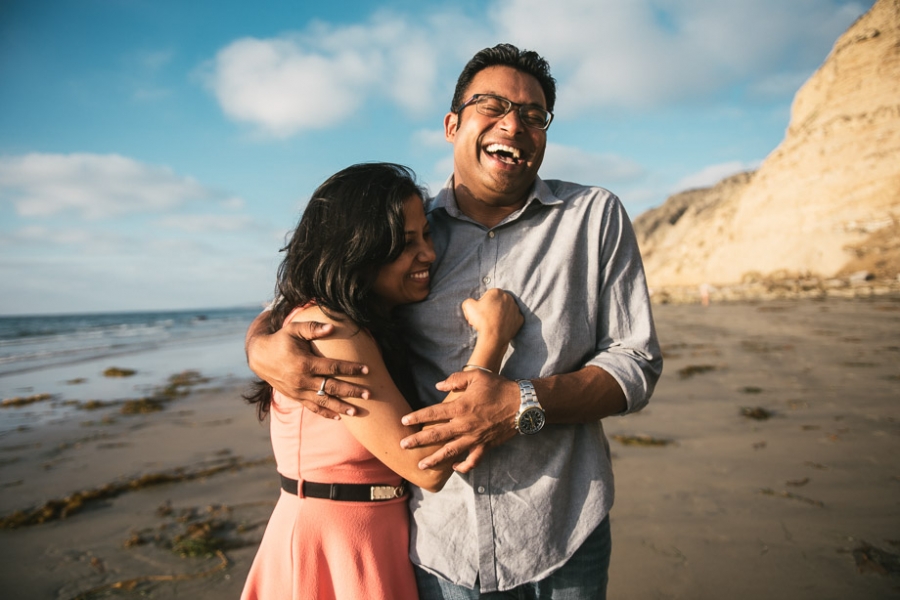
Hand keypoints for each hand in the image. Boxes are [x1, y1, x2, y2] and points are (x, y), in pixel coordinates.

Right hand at [246, 319, 369, 418]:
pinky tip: (338, 418)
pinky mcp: (295, 397)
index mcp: (304, 363)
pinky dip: (325, 413)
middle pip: (331, 387)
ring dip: (341, 407)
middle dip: (351, 391)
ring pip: (323, 401)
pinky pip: (312, 408)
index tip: (367, 369)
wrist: (260, 357)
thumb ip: (312, 328)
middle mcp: (302, 380)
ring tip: (357, 412)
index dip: (350, 368)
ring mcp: (298, 391)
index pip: (332, 367)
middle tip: (369, 394)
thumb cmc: (281, 340)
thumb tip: (332, 327)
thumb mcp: (294, 329)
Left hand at [400, 371, 519, 471]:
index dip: (416, 417)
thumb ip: (456, 379)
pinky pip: (472, 460)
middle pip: (436, 435)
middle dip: (417, 441)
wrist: (522, 404)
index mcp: (461, 407)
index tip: (404, 421)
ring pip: (450, 452)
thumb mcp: (477, 375)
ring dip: (434, 459)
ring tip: (421, 465)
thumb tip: (438, 385)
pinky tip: (455, 467)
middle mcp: (464, 425)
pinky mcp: (485, 446)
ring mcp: (474, 438)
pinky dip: (463, 466)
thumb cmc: (499, 387)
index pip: (433, 413)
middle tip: (403, 445)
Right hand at [462, 289, 522, 346]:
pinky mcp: (520, 319)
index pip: (488, 295)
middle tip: (484, 318)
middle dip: (491, 308)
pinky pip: (513, 319)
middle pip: (498, 302)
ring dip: (500, 314)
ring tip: (492, 324)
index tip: (479, 312)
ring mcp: (516, 309)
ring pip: (506, 310)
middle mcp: (509, 298)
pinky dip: (507, 322)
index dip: (482, 304)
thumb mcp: (468, 306)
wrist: (493, 337)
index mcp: (497, 292)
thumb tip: (472, 303)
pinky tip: (500, 327)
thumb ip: (469, 301)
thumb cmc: (481, 320)